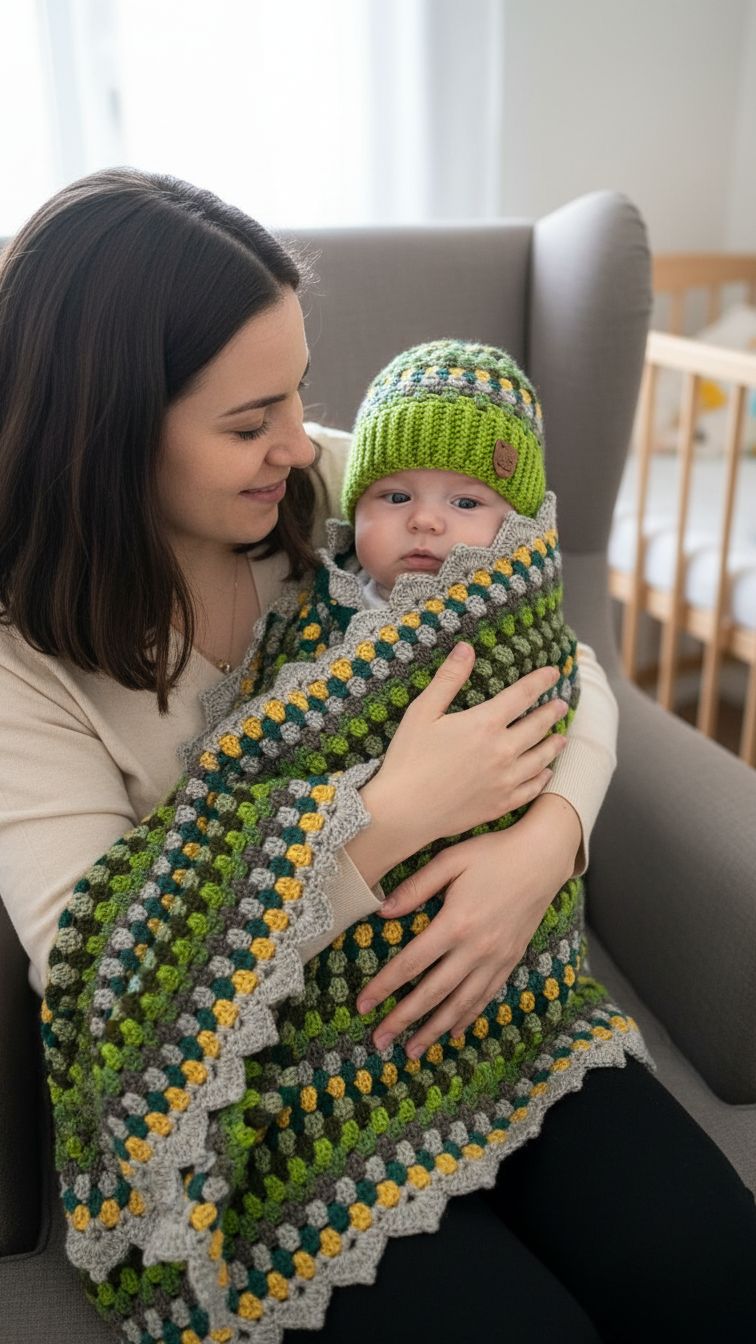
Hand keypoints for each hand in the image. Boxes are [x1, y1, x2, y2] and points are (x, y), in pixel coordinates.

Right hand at [345, 642, 567, 888]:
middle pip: (537, 726)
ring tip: (562, 738)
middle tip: (562, 705)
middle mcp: (503, 750)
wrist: (404, 811)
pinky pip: (532, 788)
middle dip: (552, 712)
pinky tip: (546, 773)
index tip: (554, 673)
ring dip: (554, 745)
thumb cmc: (408, 758)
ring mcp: (505, 780)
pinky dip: (543, 778)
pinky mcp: (501, 803)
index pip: (522, 695)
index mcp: (485, 723)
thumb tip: (466, 647)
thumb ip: (448, 678)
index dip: (540, 681)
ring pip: (541, 758)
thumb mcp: (423, 711)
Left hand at [355, 793, 581, 1057]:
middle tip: (379, 1041)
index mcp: (455, 923)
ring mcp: (496, 958)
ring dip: (434, 1029)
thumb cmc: (493, 853)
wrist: (543, 857)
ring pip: (460, 1003)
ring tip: (412, 1051)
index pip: (411, 963)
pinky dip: (467, 1016)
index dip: (384, 987)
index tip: (363, 1005)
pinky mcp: (511, 960)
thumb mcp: (450, 860)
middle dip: (403, 1019)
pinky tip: (453, 1031)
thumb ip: (415, 887)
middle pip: (433, 992)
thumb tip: (381, 912)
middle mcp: (476, 948)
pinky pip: (486, 996)